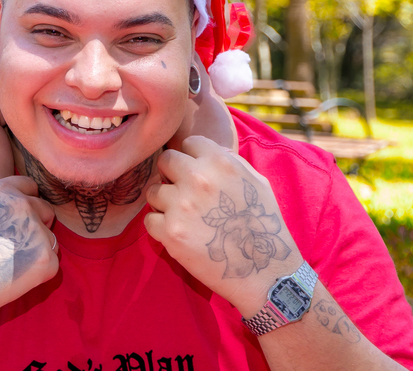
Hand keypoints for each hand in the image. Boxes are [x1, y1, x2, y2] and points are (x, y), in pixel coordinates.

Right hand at [0, 176, 58, 320]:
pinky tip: (18, 277)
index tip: (16, 218)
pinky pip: (52, 263)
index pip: (29, 186)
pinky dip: (40, 272)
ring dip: (38, 249)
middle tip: (18, 244)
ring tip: (15, 263)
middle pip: (45, 210)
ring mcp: (37, 232)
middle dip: (37, 224)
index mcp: (2, 191)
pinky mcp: (46, 259)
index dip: (25, 201)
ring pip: (50, 238)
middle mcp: (24, 205)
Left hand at [143, 137, 302, 316]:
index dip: (192, 158)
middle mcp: (197, 178)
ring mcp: (181, 204)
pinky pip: (149, 220)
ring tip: (182, 216)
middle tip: (183, 193)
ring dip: (164, 203)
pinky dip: (160, 228)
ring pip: (153, 192)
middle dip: (172, 175)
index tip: (196, 173)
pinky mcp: (170, 231)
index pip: (189, 143)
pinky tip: (179, 233)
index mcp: (219, 162)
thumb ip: (227, 161)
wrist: (263, 270)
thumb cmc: (261, 225)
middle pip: (165, 161)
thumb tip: (201, 151)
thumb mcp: (254, 181)